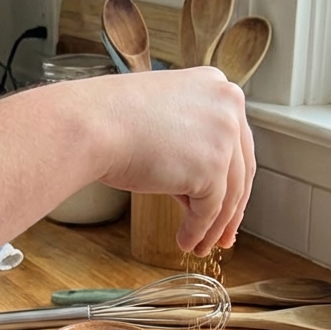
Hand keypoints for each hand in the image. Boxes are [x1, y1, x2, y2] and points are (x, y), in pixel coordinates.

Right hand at [84, 66, 254, 256]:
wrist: (90, 126)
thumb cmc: (108, 120)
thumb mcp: (160, 122)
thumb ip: (188, 146)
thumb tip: (199, 190)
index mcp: (214, 85)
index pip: (234, 140)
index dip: (230, 177)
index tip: (226, 201)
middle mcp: (228, 106)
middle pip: (240, 169)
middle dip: (230, 208)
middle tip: (222, 233)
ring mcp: (223, 136)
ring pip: (229, 194)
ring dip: (214, 226)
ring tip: (199, 244)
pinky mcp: (213, 167)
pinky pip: (210, 210)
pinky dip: (198, 230)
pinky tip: (185, 240)